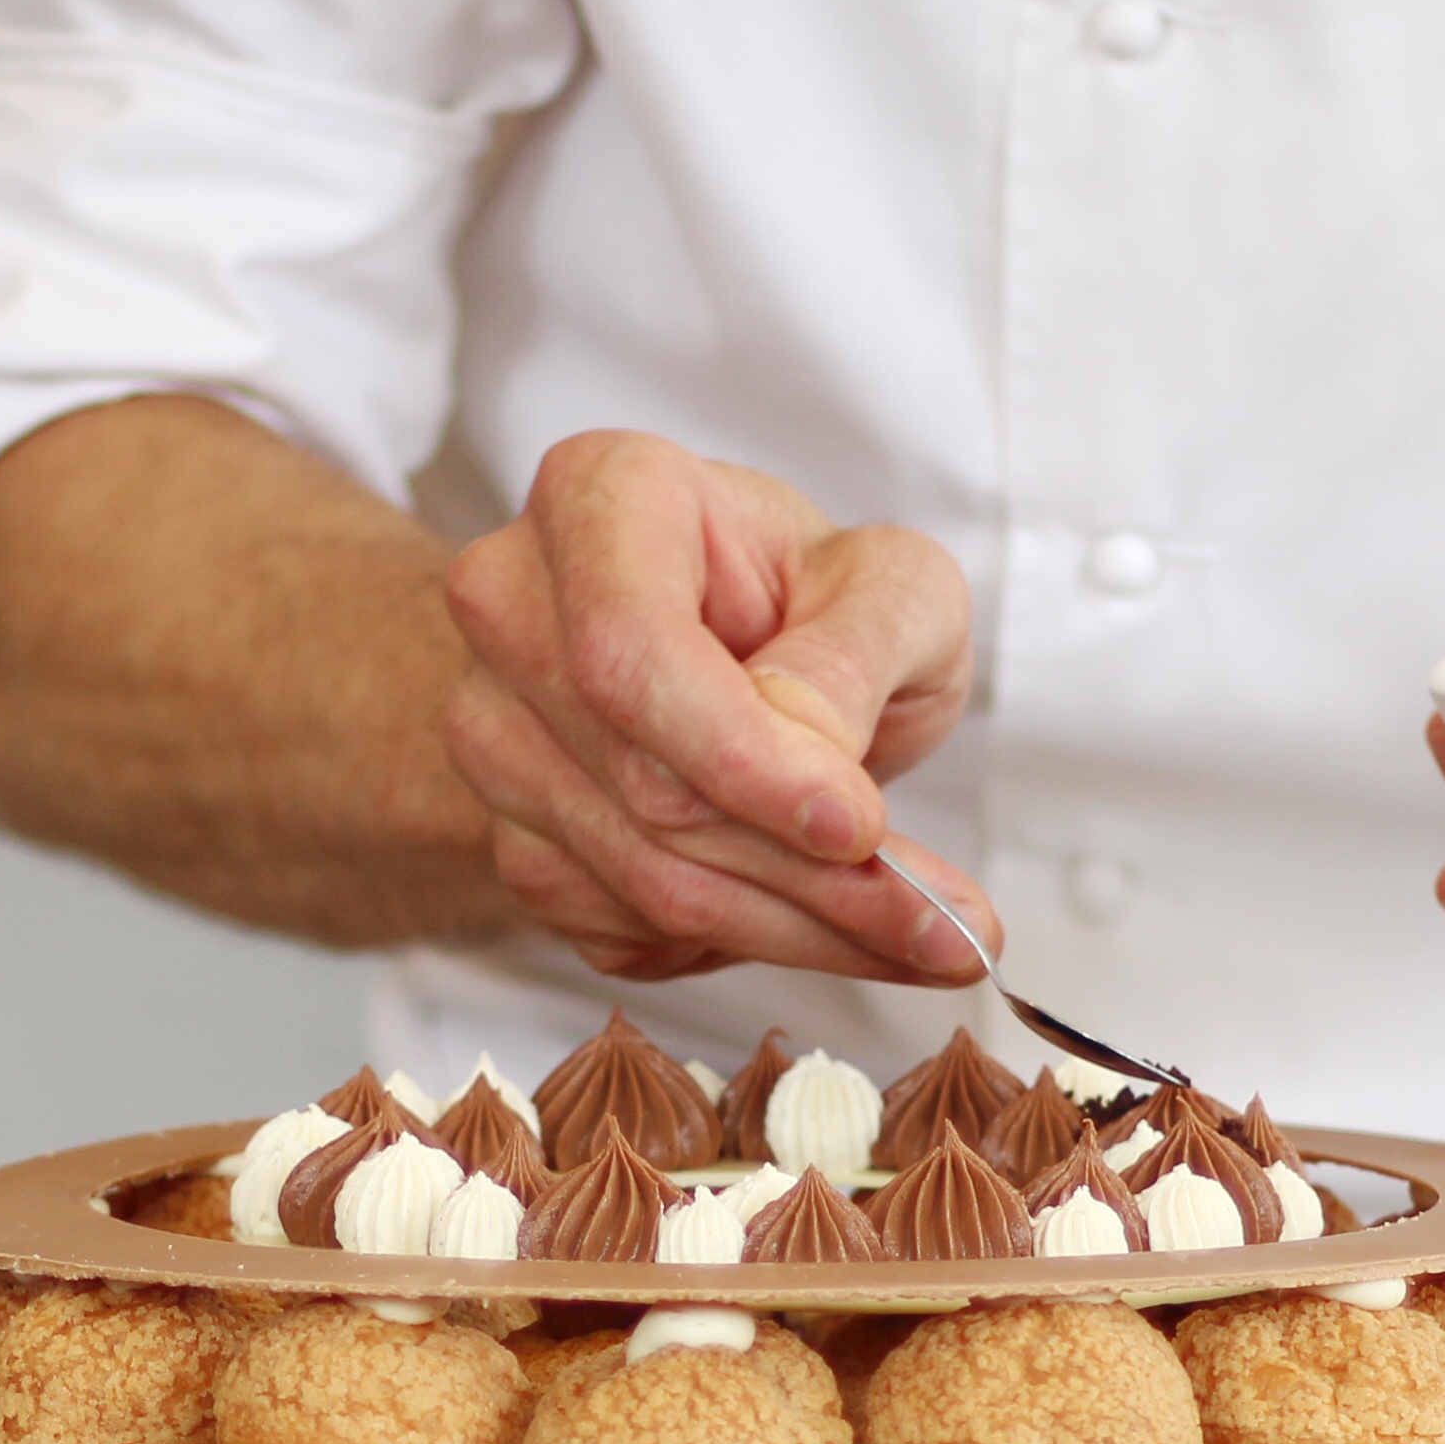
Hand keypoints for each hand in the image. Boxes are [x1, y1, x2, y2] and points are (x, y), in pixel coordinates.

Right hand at [441, 430, 999, 986]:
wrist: (748, 645)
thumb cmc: (817, 596)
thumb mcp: (893, 583)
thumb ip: (860, 644)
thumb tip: (812, 750)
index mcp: (598, 498)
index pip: (631, 653)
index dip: (743, 759)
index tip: (858, 826)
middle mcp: (514, 614)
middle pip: (647, 790)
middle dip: (811, 876)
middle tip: (947, 924)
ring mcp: (496, 738)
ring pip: (644, 881)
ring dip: (801, 930)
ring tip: (925, 937)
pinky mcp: (518, 843)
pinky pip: (631, 931)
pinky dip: (750, 946)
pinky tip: (829, 921)